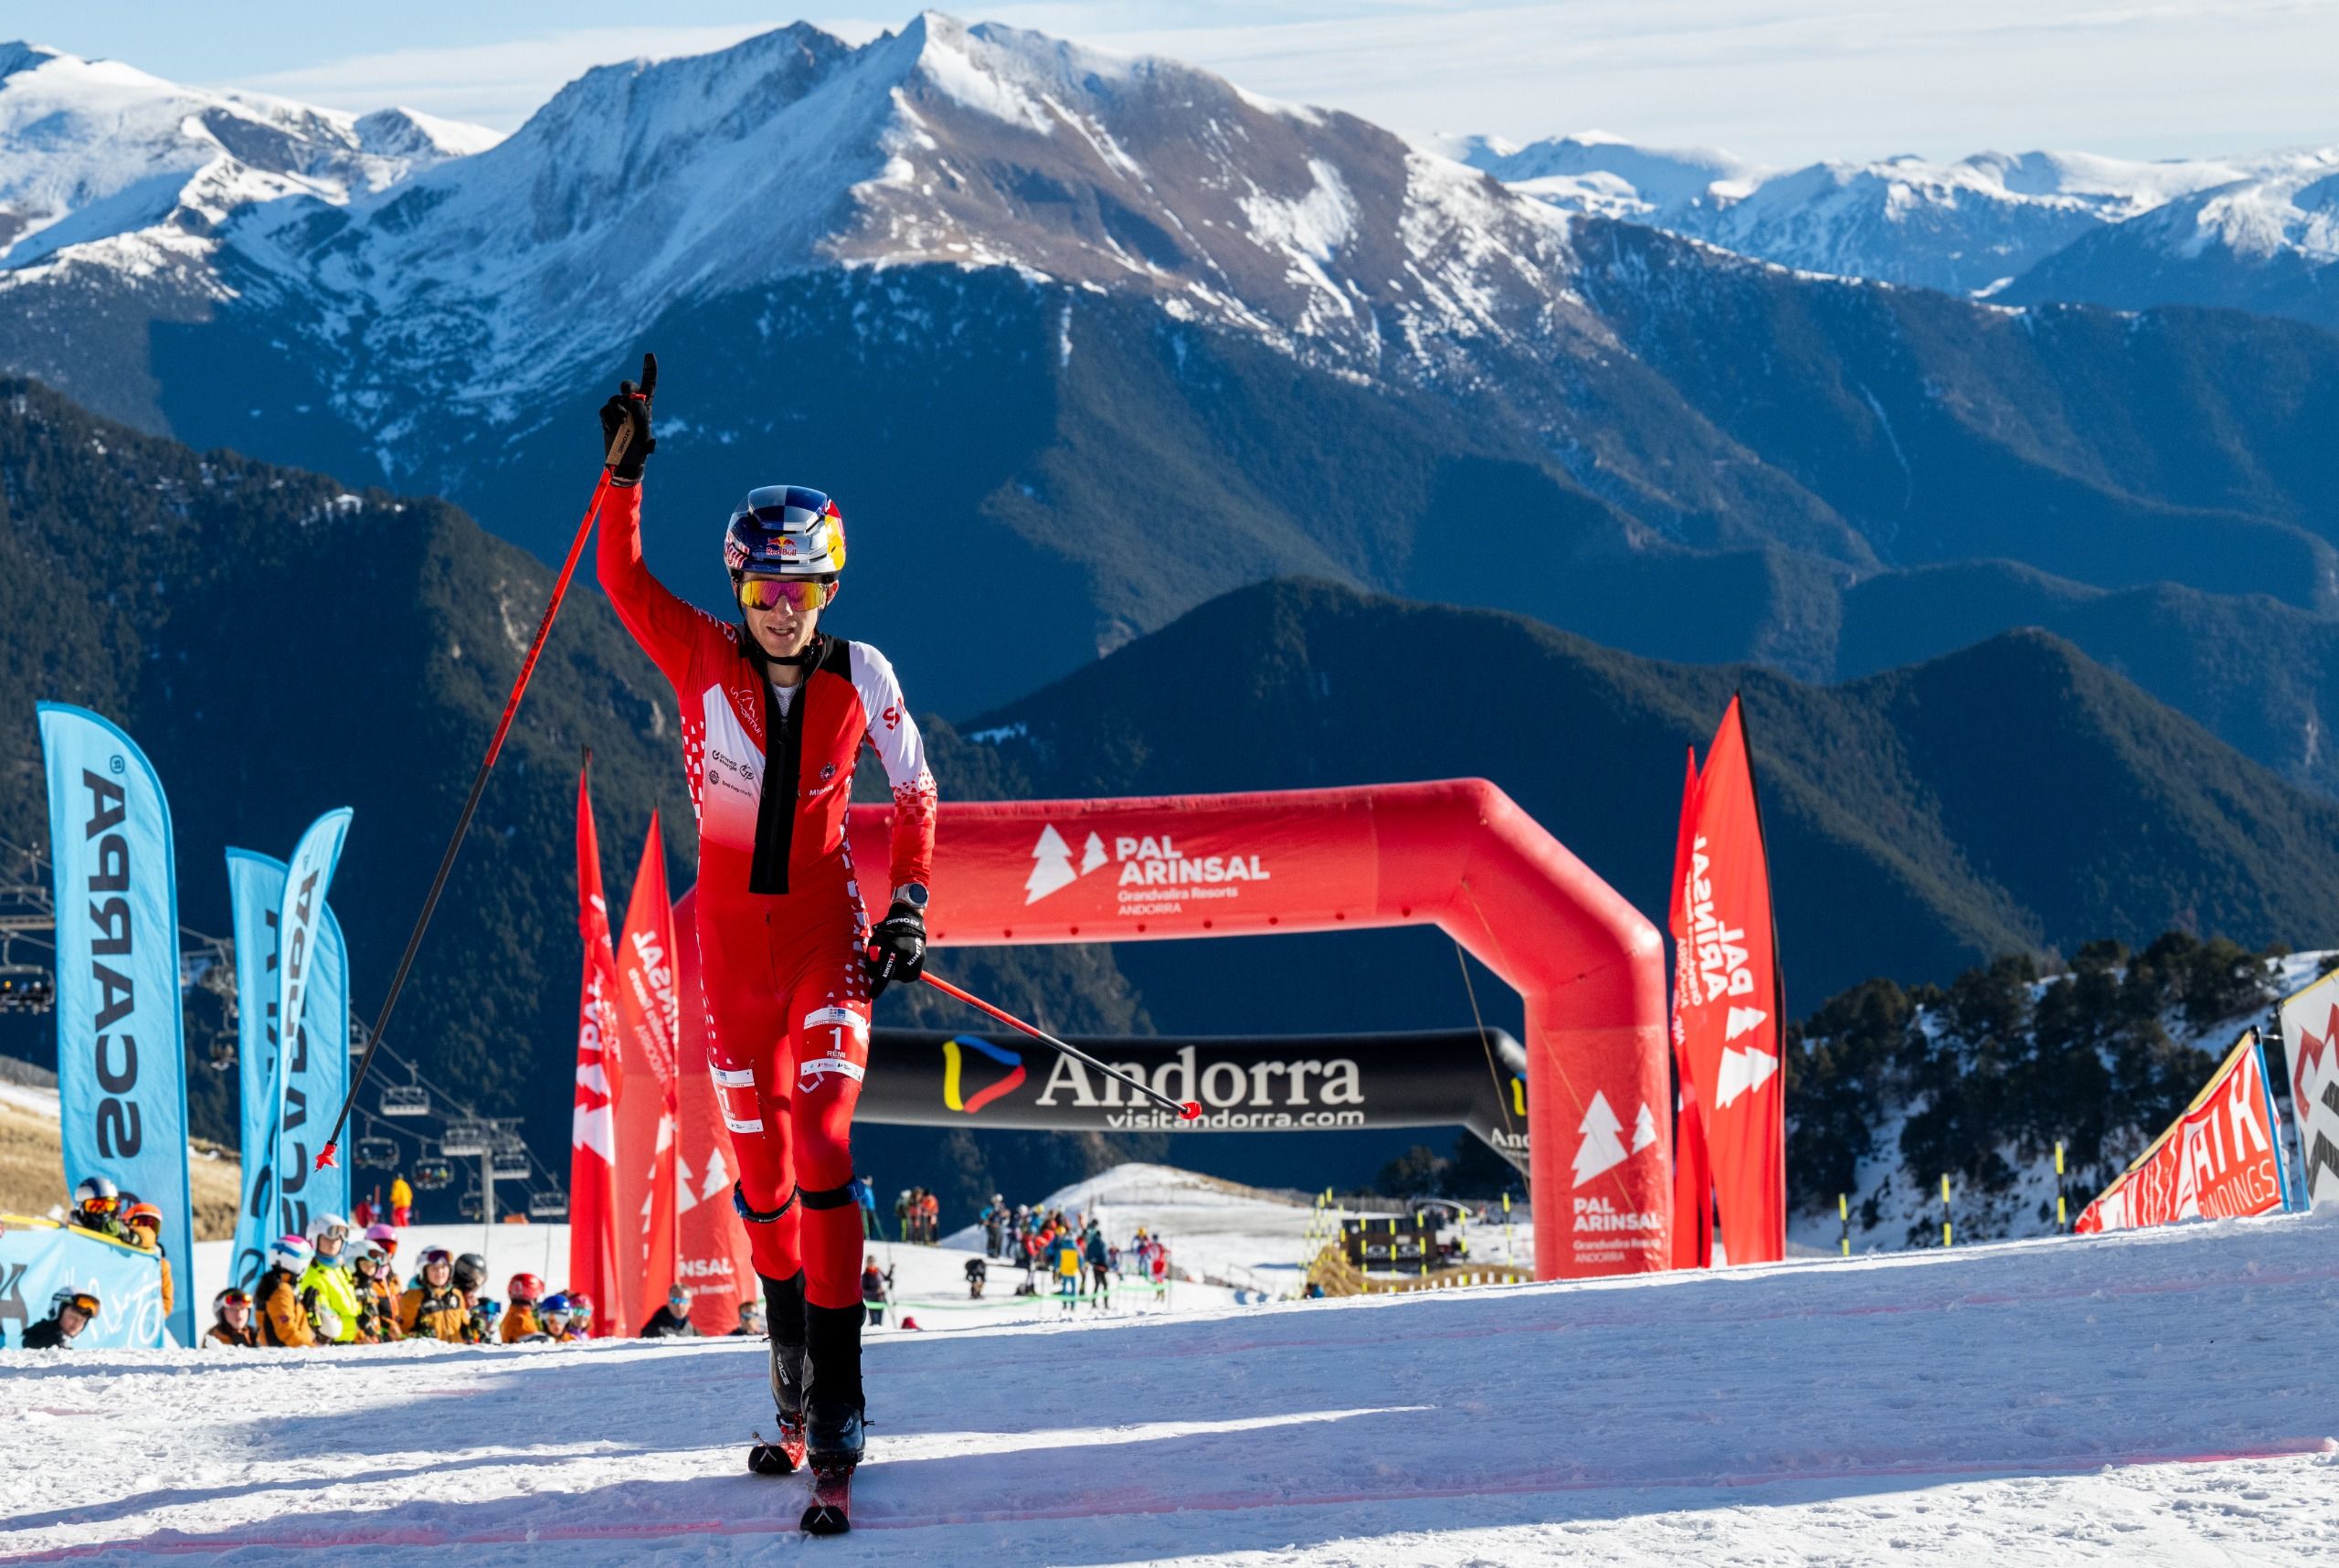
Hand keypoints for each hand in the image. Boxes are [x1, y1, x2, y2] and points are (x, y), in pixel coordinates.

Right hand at [597, 352, 657, 484]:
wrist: (624, 465)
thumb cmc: (639, 450)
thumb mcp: (644, 433)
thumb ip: (641, 415)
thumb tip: (633, 400)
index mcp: (646, 407)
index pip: (649, 384)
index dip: (649, 369)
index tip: (649, 355)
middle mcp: (632, 406)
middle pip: (628, 387)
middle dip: (627, 388)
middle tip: (629, 394)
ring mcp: (619, 411)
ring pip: (614, 399)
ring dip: (617, 410)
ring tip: (621, 425)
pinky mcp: (607, 418)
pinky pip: (604, 410)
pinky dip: (608, 418)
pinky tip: (612, 429)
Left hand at [863, 901, 926, 997]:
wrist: (908, 923)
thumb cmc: (886, 932)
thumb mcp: (875, 942)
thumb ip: (872, 958)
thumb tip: (871, 976)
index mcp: (891, 948)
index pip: (884, 972)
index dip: (878, 986)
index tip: (872, 995)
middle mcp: (905, 954)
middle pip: (893, 976)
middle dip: (885, 977)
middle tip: (882, 971)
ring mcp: (915, 957)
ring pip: (902, 977)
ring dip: (896, 973)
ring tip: (894, 960)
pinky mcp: (921, 960)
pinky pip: (911, 976)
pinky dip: (905, 974)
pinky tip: (902, 964)